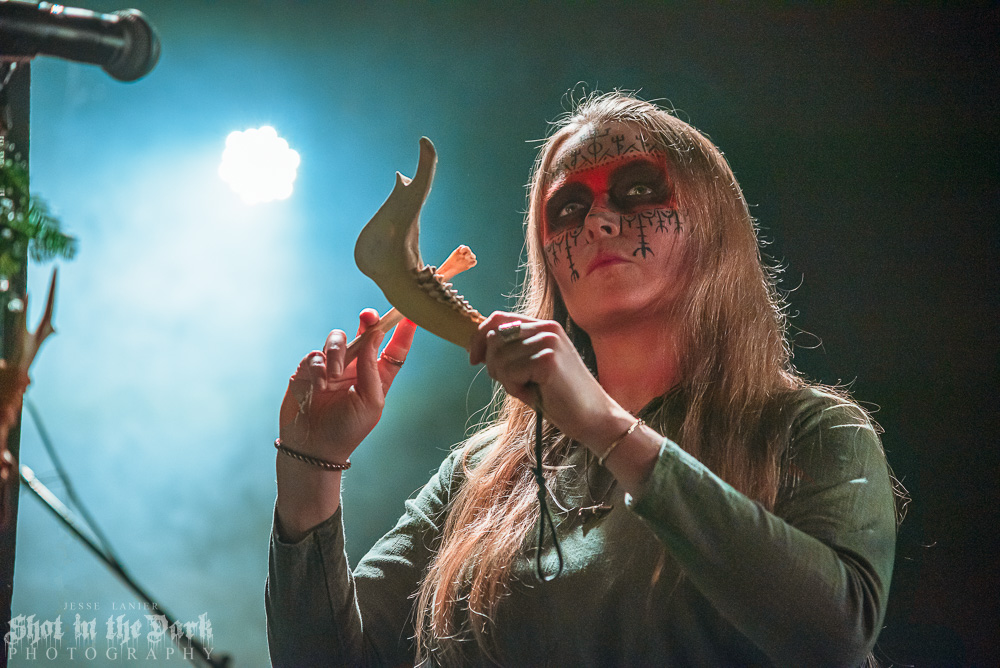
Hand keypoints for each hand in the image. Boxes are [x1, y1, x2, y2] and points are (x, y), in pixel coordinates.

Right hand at [279, 309, 414, 463]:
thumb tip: (374, 335)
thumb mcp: (370, 401)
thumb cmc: (347, 429)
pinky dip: (318, 367)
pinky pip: (315, 354)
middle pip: (365, 334)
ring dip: (337, 352)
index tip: (410, 315)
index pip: (393, 350)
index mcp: (376, 377)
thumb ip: (371, 368)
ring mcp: (331, 367)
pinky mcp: (309, 369)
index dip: (403, 332)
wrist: (313, 447)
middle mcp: (355, 368)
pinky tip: (317, 384)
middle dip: (369, 320)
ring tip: (334, 376)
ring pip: (337, 338)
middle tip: (369, 315)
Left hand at [469, 312, 617, 442]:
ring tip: (531, 389)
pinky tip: (536, 392)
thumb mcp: (530, 367)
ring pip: (499, 359)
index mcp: (543, 326)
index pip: (497, 318)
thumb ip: (510, 352)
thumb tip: (478, 347)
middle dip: (494, 366)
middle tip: (515, 384)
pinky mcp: (547, 360)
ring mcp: (548, 342)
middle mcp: (546, 328)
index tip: (473, 358)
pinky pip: (509, 372)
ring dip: (507, 381)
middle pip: (493, 339)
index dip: (479, 337)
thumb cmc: (559, 396)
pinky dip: (515, 388)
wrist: (592, 416)